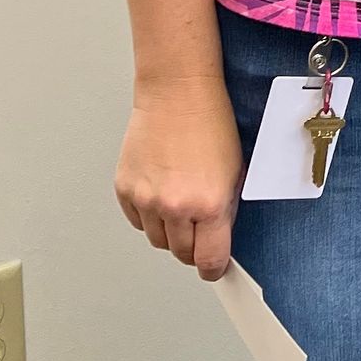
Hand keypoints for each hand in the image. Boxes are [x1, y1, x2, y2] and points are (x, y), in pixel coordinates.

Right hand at [115, 77, 243, 280]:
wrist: (178, 93)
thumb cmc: (211, 124)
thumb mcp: (235, 171)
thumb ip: (225, 211)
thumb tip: (217, 240)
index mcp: (209, 205)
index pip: (209, 260)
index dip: (213, 267)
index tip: (213, 267)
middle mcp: (175, 207)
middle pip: (181, 253)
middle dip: (193, 247)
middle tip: (199, 229)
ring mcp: (146, 199)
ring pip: (157, 240)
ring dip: (170, 231)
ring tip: (180, 202)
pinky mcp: (124, 189)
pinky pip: (137, 221)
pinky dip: (149, 215)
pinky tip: (161, 191)